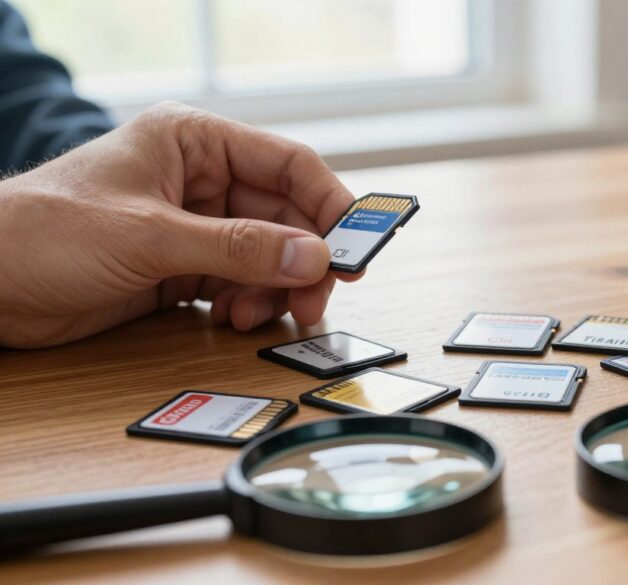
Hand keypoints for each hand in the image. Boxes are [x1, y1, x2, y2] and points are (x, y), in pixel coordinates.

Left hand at [0, 102, 357, 348]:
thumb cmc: (43, 231)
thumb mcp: (150, 236)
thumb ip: (237, 248)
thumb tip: (314, 257)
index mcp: (196, 143)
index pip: (288, 165)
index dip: (331, 204)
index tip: (359, 245)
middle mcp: (203, 182)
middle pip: (287, 218)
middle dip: (305, 260)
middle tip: (318, 297)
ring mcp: (196, 227)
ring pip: (269, 257)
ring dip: (277, 290)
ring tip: (264, 316)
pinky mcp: (185, 269)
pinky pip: (242, 285)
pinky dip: (251, 306)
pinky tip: (235, 320)